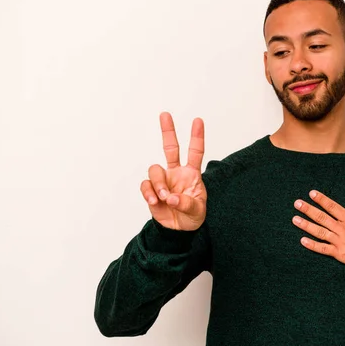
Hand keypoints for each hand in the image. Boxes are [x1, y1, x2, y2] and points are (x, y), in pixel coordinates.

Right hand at [139, 112, 206, 230]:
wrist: (179, 230)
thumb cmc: (192, 217)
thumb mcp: (197, 211)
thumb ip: (187, 204)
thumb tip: (172, 198)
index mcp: (192, 174)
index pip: (195, 152)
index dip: (197, 137)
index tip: (198, 120)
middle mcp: (176, 173)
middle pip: (170, 148)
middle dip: (168, 131)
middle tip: (165, 115)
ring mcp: (163, 180)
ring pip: (155, 170)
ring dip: (159, 184)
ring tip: (164, 198)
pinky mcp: (152, 191)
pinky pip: (146, 185)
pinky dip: (149, 193)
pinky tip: (155, 202)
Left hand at [292, 186, 344, 268]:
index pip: (333, 207)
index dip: (322, 199)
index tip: (311, 193)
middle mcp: (343, 229)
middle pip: (322, 218)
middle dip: (308, 210)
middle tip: (297, 203)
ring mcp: (340, 242)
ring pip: (320, 232)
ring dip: (306, 225)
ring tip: (295, 219)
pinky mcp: (339, 254)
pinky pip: (323, 249)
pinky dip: (312, 245)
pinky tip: (302, 240)